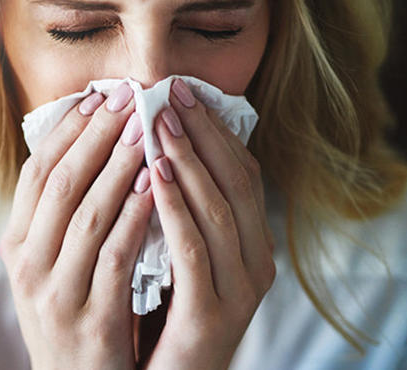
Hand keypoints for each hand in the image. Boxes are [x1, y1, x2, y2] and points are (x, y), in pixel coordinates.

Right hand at [0, 84, 155, 369]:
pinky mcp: (92, 320)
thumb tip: (82, 147)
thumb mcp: (47, 267)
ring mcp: (56, 294)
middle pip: (61, 184)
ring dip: (119, 166)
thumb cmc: (70, 316)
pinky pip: (116, 256)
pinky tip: (154, 186)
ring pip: (88, 214)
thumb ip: (56, 218)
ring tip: (147, 130)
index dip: (66, 131)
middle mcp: (28, 267)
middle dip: (96, 136)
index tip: (96, 97)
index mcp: (15, 247)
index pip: (35, 174)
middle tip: (128, 99)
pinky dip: (135, 216)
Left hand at [140, 78, 275, 368]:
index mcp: (252, 246)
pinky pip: (193, 250)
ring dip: (187, 160)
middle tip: (170, 91)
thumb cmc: (165, 316)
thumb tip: (155, 146)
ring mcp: (237, 292)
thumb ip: (179, 209)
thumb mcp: (178, 256)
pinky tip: (151, 175)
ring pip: (219, 210)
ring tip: (158, 121)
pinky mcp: (210, 317)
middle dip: (202, 132)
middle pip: (236, 182)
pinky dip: (173, 207)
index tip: (182, 90)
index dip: (214, 129)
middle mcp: (255, 264)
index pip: (242, 172)